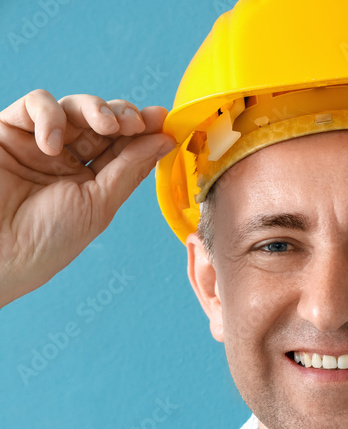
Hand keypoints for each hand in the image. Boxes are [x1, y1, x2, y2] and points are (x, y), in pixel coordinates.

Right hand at [0, 90, 174, 306]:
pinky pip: (34, 103)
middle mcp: (66, 157)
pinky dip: (49, 115)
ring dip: (95, 109)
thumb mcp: (99, 204)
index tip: (161, 119)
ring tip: (106, 126)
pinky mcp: (8, 129)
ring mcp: (38, 141)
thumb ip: (130, 169)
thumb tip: (165, 139)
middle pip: (102, 120)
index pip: (122, 144)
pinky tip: (50, 144)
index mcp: (92, 178)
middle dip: (123, 115)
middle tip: (135, 123)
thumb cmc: (48, 238)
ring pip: (73, 106)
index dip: (142, 129)